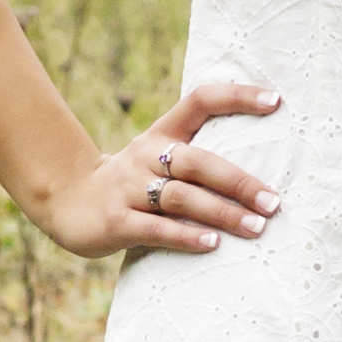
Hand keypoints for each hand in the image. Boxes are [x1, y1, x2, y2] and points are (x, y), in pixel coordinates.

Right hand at [36, 74, 283, 262]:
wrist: (67, 201)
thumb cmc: (131, 183)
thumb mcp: (156, 159)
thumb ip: (196, 159)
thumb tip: (259, 172)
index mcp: (160, 134)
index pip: (200, 101)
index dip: (236, 96)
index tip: (275, 101)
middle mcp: (146, 155)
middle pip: (197, 162)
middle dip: (239, 182)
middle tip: (273, 202)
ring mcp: (129, 188)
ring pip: (181, 197)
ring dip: (222, 213)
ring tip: (255, 228)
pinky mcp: (116, 221)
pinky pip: (157, 229)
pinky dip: (187, 237)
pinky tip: (213, 244)